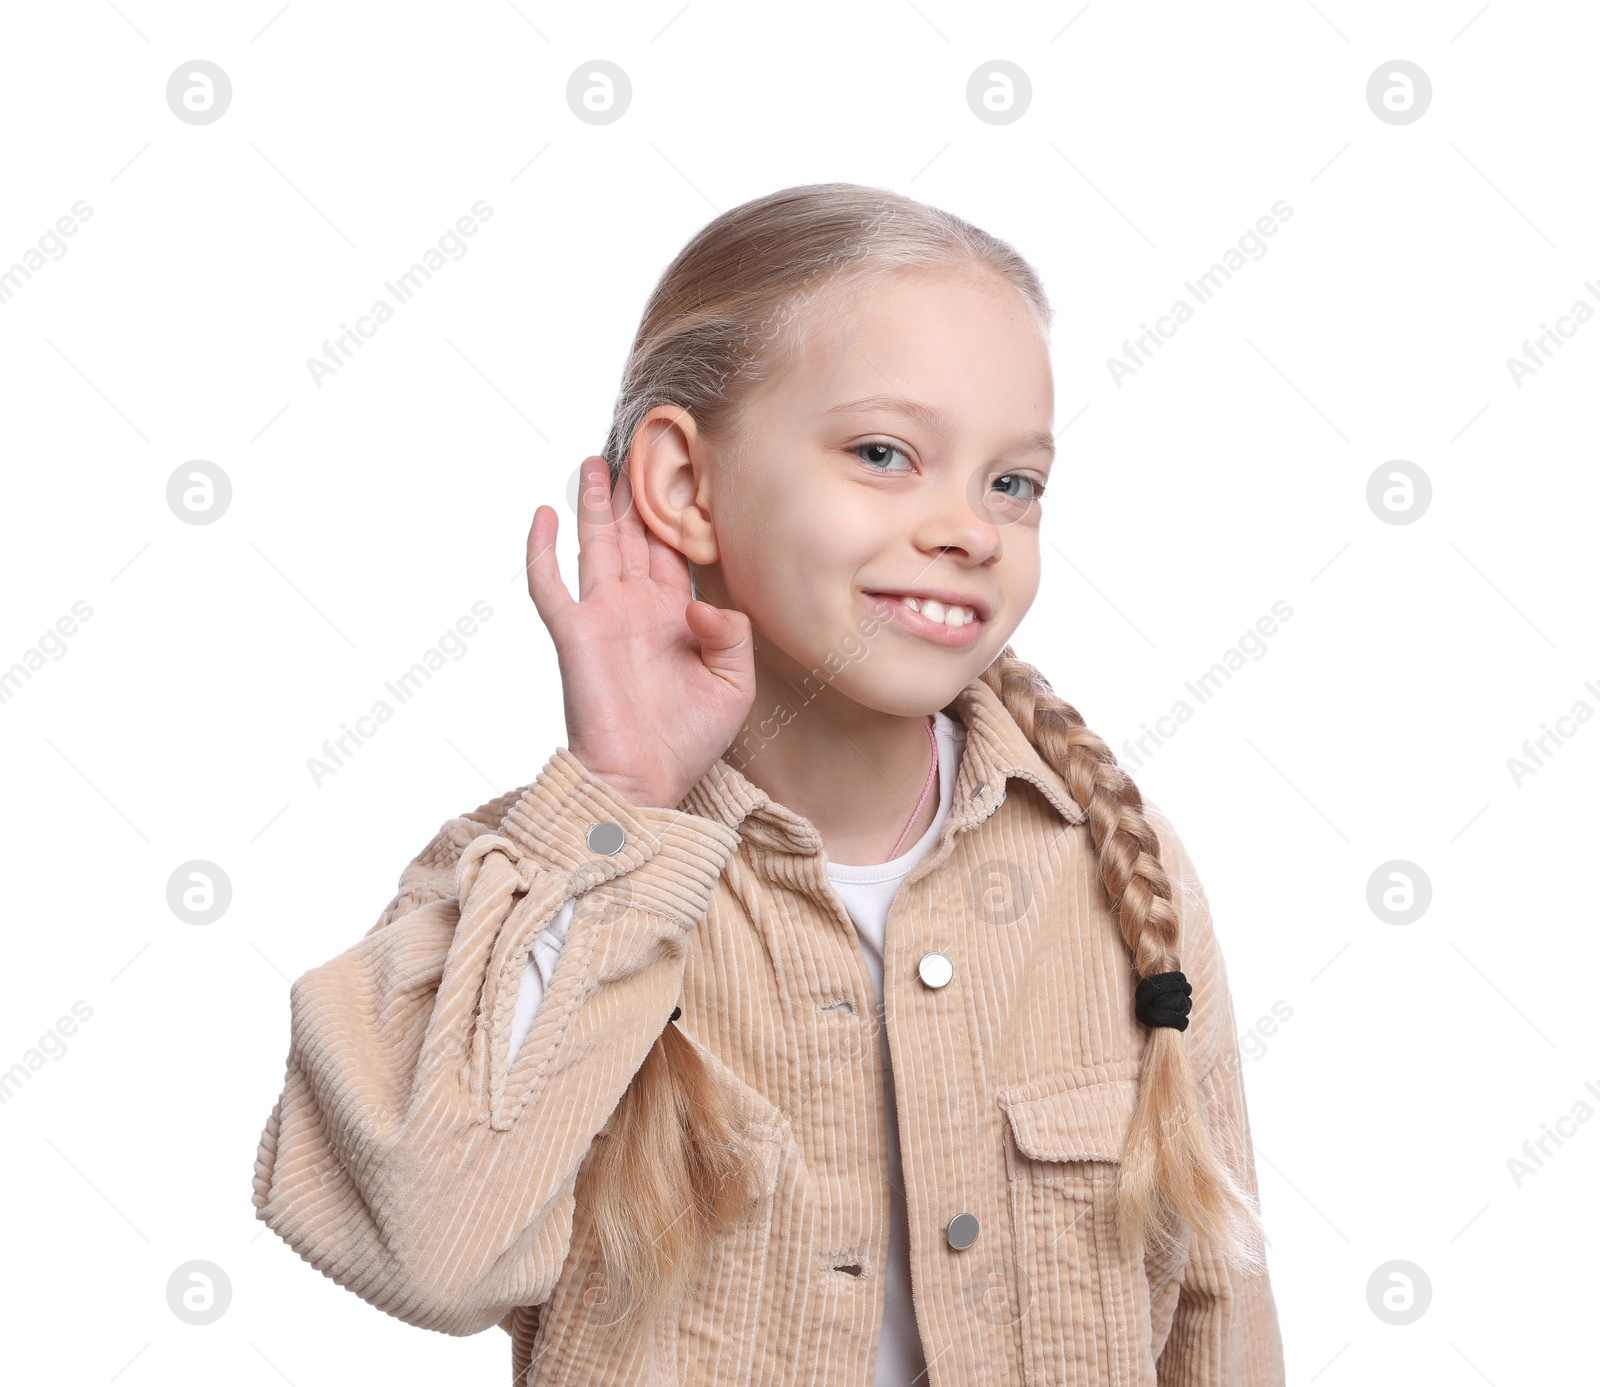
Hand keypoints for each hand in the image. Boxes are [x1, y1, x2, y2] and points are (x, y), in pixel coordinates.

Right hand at [525, 455, 756, 808]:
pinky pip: (550, 585)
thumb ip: (732, 636)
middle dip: (633, 494)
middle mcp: (636, 608)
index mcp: (674, 616)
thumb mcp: (733, 685)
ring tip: (594, 462)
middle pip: (632, 536)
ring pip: (594, 546)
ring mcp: (602, 617)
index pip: (673, 551)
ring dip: (593, 505)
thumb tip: (701, 603)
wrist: (645, 781)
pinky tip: (545, 515)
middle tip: (638, 446)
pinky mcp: (574, 634)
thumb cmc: (688, 740)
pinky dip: (543, 550)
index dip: (675, 514)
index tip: (682, 470)